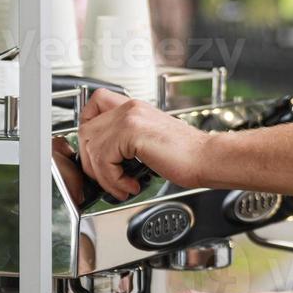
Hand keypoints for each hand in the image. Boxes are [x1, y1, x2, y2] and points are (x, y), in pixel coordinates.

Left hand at [78, 88, 210, 197]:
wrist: (206, 157)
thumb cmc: (185, 154)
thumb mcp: (148, 141)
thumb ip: (125, 142)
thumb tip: (101, 159)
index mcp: (133, 107)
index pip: (93, 105)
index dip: (88, 130)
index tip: (96, 153)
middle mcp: (129, 108)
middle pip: (85, 129)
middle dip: (91, 160)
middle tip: (107, 177)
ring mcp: (130, 117)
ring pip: (91, 147)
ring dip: (103, 175)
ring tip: (122, 186)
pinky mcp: (132, 132)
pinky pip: (104, 159)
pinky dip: (113, 180)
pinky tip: (131, 185)